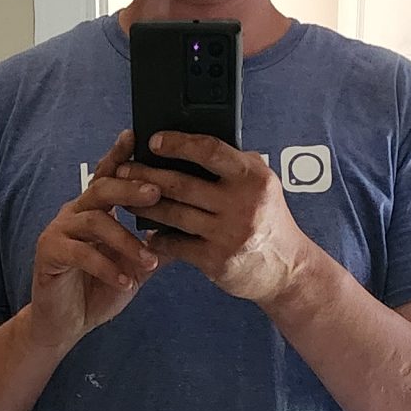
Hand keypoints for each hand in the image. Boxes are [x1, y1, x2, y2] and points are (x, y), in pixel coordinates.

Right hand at [27, 132, 161, 353]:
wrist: (66, 323)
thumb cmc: (99, 289)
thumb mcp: (136, 267)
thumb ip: (157, 246)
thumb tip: (192, 230)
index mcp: (95, 209)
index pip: (108, 175)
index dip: (119, 155)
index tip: (136, 137)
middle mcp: (75, 212)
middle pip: (102, 188)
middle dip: (130, 189)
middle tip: (156, 194)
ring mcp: (59, 231)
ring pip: (94, 221)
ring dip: (125, 241)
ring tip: (149, 262)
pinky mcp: (48, 253)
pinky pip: (79, 253)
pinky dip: (105, 267)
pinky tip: (124, 282)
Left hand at [142, 132, 319, 308]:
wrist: (287, 268)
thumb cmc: (268, 220)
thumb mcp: (261, 184)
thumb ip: (233, 165)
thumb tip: (189, 145)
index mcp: (253, 177)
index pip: (209, 150)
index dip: (177, 143)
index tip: (153, 142)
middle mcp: (242, 203)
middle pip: (182, 183)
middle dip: (146, 175)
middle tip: (123, 170)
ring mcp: (228, 233)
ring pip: (174, 214)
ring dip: (144, 207)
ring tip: (126, 199)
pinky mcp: (217, 260)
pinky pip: (177, 245)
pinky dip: (158, 238)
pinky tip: (147, 233)